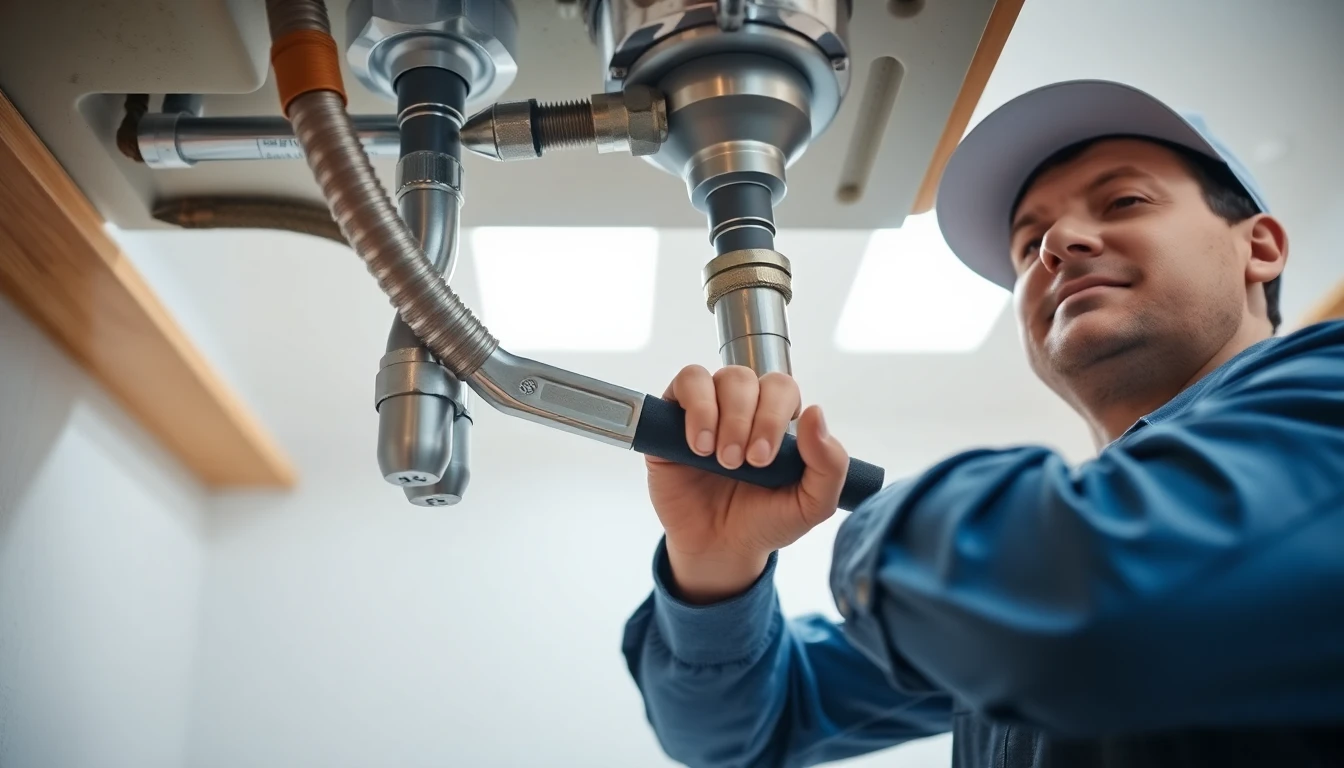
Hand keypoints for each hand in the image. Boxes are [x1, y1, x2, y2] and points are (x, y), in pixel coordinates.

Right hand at [646, 365, 849, 603]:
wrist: (719, 549)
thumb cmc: (765, 521)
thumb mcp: (811, 504)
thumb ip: (829, 464)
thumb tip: (816, 412)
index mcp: (777, 418)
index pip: (781, 387)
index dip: (774, 415)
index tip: (763, 459)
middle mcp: (743, 407)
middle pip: (747, 378)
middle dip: (745, 421)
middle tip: (740, 464)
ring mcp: (707, 408)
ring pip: (719, 378)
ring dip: (721, 417)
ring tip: (718, 458)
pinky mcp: (673, 418)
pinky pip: (685, 383)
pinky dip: (695, 409)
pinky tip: (698, 446)